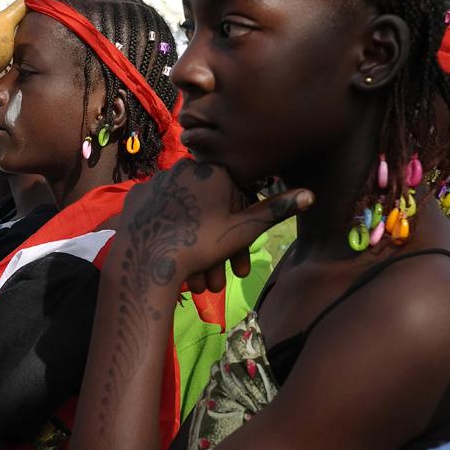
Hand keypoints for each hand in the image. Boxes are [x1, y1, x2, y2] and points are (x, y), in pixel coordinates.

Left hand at [116, 160, 312, 293]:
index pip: (236, 197)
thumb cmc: (200, 244)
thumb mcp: (243, 229)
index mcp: (214, 170)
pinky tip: (169, 253)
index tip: (237, 265)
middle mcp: (186, 167)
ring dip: (192, 245)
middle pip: (208, 209)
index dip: (239, 231)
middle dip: (215, 249)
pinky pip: (160, 211)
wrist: (146, 260)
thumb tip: (311, 194)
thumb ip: (276, 209)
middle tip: (215, 282)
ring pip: (184, 212)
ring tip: (193, 280)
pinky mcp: (137, 194)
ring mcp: (158, 179)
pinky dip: (168, 231)